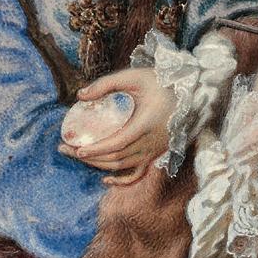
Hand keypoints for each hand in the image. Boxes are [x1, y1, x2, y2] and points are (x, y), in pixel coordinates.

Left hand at [58, 67, 175, 186]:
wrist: (192, 92)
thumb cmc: (161, 82)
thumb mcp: (134, 76)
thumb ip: (106, 84)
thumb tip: (80, 95)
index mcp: (145, 125)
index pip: (116, 144)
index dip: (95, 149)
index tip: (76, 148)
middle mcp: (150, 143)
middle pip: (115, 158)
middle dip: (88, 156)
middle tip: (65, 149)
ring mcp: (154, 151)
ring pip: (122, 166)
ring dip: (98, 165)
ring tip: (77, 156)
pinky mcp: (156, 153)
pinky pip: (138, 173)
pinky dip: (122, 180)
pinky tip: (105, 179)